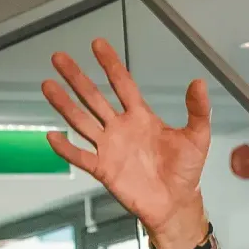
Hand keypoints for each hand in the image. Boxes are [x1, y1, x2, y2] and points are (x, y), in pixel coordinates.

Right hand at [42, 38, 210, 248]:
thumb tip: (200, 82)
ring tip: (48, 85)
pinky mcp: (104, 169)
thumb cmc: (186, 171)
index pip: (123, 84)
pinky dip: (67, 148)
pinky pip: (81, 157)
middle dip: (77, 78)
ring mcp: (110, 148)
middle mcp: (121, 128)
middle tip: (59, 58)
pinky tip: (52, 136)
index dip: (111, 64)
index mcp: (141, 117)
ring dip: (65, 104)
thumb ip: (198, 110)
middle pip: (94, 97)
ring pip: (82, 121)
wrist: (177, 203)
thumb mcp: (198, 137)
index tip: (97, 44)